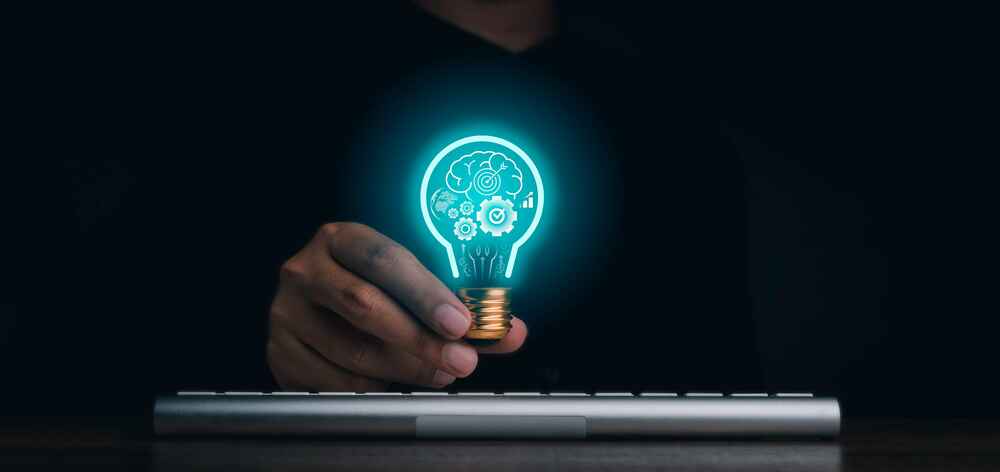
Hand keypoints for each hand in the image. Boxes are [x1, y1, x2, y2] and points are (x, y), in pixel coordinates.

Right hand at [267, 222, 527, 390]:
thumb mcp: (411, 284)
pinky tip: (397, 382)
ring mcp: (286, 312)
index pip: (383, 260)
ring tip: (440, 372)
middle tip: (462, 360)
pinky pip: (333, 380)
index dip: (425, 293)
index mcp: (340, 238)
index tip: (462, 322)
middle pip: (364, 305)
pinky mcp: (280, 351)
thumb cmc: (375, 288)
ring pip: (352, 350)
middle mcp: (305, 269)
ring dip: (405, 368)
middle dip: (421, 338)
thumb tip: (509, 332)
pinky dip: (373, 386)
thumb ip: (460, 308)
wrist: (313, 303)